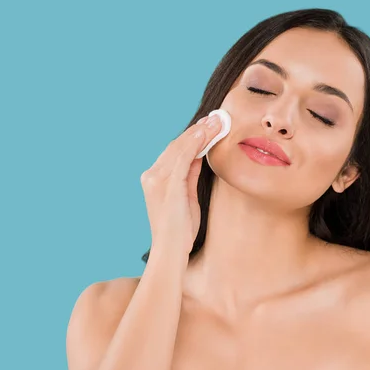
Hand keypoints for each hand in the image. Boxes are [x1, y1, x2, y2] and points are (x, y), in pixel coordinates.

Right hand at [140, 113, 223, 255]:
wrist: (171, 252)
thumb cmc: (180, 231)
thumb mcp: (187, 198)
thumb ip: (189, 176)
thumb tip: (199, 156)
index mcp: (154, 179)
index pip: (175, 151)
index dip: (193, 136)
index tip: (210, 125)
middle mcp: (151, 175)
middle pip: (177, 145)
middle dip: (199, 130)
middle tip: (218, 117)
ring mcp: (157, 179)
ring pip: (180, 147)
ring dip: (200, 132)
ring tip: (218, 121)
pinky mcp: (168, 184)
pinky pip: (182, 157)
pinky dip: (195, 142)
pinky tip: (206, 133)